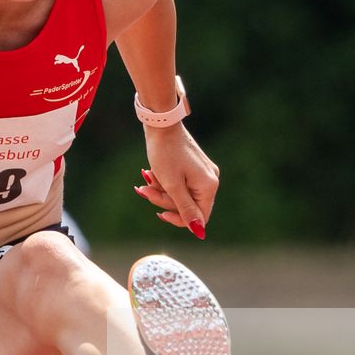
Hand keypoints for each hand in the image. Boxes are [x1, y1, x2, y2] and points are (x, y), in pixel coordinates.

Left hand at [134, 124, 219, 238]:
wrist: (161, 123)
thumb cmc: (166, 153)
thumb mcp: (172, 185)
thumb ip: (185, 209)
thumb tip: (199, 232)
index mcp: (209, 186)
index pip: (199, 216)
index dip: (179, 219)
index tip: (159, 213)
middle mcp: (210, 180)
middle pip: (187, 205)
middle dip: (163, 199)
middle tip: (144, 189)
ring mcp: (202, 172)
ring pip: (180, 194)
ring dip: (160, 189)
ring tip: (146, 177)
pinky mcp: (193, 166)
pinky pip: (179, 183)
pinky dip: (164, 181)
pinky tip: (150, 173)